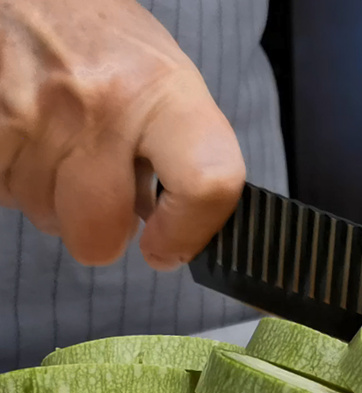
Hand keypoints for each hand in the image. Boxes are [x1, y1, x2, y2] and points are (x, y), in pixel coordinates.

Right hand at [0, 0, 244, 269]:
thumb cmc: (100, 42)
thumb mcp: (162, 80)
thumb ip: (178, 154)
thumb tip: (172, 228)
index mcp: (160, 92)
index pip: (206, 182)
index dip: (190, 232)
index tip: (168, 246)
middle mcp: (96, 106)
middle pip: (99, 234)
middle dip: (100, 225)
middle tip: (100, 186)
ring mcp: (28, 119)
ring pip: (45, 218)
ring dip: (53, 196)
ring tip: (59, 140)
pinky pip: (3, 195)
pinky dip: (14, 178)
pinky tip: (28, 138)